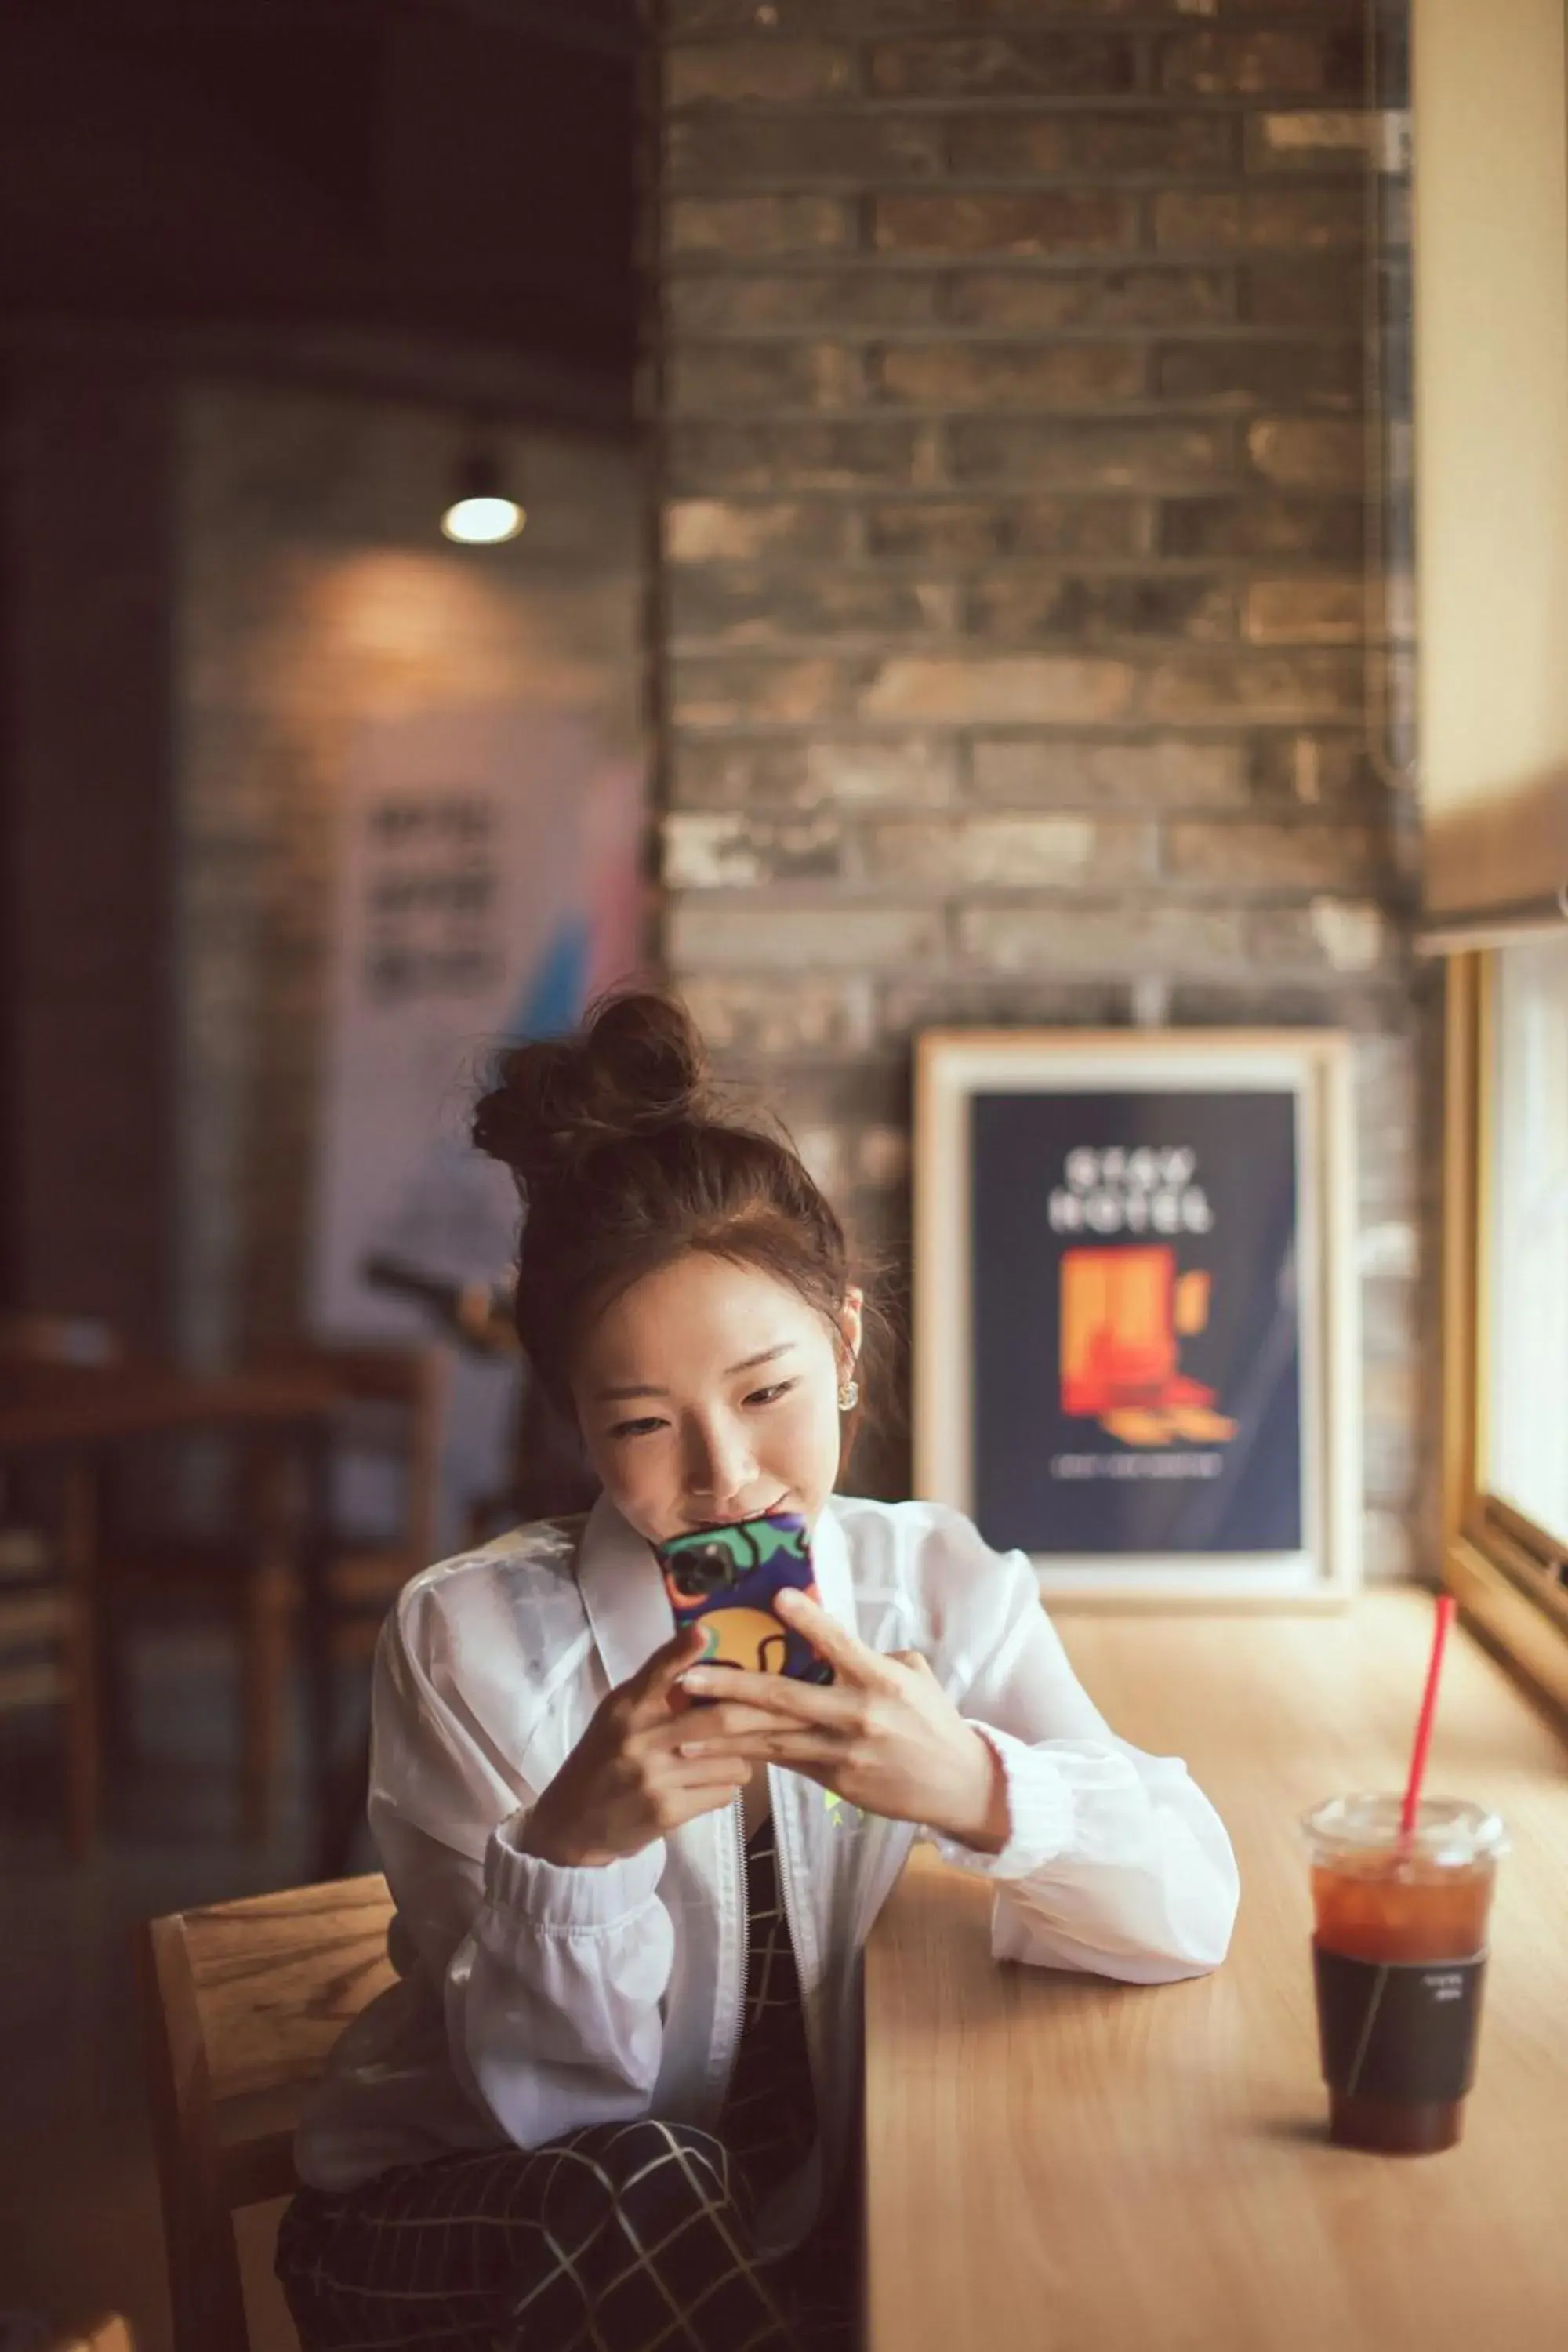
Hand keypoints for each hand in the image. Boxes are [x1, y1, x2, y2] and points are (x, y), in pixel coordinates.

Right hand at [517, 1623, 816, 1867]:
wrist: (574, 1822)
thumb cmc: (604, 1758)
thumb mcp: (619, 1715)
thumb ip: (655, 1690)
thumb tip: (706, 1653)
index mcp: (627, 1707)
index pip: (657, 1672)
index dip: (681, 1650)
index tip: (705, 1631)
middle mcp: (640, 1737)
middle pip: (716, 1719)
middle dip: (757, 1717)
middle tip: (782, 1713)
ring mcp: (654, 1776)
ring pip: (730, 1759)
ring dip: (739, 1759)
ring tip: (726, 1758)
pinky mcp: (666, 1810)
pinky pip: (723, 1792)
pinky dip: (724, 1787)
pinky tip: (706, 1786)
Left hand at [672, 1590, 1010, 1851]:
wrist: (956, 1784)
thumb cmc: (933, 1720)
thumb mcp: (913, 1675)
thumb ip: (871, 1656)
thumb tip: (829, 1643)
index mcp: (880, 1679)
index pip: (839, 1643)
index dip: (807, 1620)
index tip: (775, 1597)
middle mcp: (858, 1714)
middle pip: (784, 1697)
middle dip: (731, 1687)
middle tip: (688, 1677)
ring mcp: (843, 1752)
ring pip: (773, 1738)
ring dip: (724, 1732)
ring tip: (682, 1727)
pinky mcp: (835, 1781)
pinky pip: (785, 1763)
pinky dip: (750, 1755)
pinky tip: (716, 1753)